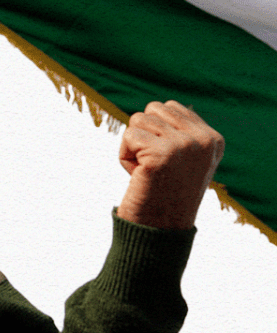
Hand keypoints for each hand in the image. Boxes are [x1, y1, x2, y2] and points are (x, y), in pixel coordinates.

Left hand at [116, 101, 223, 229]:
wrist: (159, 230)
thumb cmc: (164, 192)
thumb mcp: (184, 159)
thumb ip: (180, 131)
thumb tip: (163, 107)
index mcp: (213, 139)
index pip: (170, 107)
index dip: (156, 132)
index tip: (167, 162)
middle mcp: (204, 140)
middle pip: (152, 109)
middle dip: (143, 135)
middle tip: (154, 167)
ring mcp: (185, 146)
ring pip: (137, 120)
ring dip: (133, 147)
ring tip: (147, 172)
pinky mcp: (162, 154)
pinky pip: (127, 136)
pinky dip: (124, 157)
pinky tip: (139, 176)